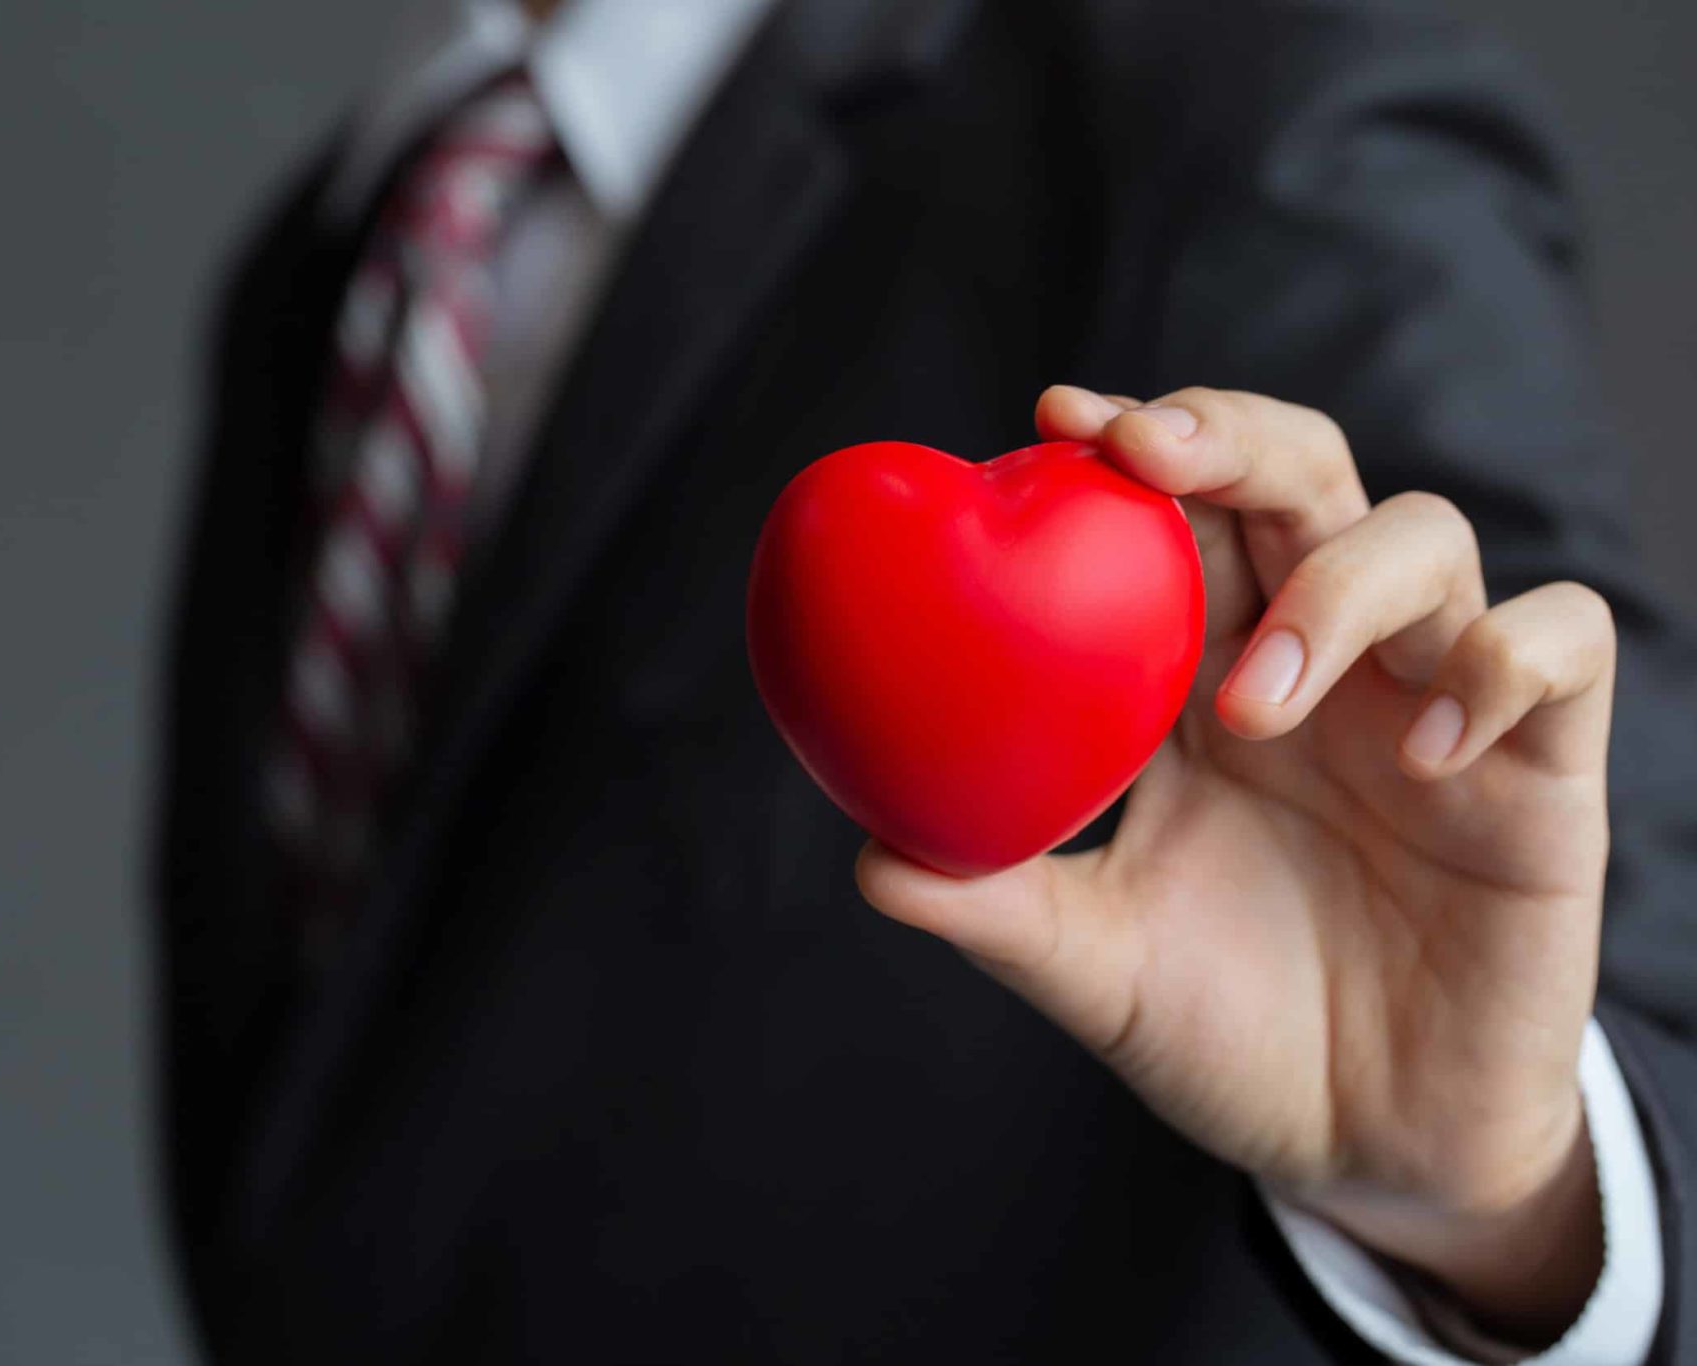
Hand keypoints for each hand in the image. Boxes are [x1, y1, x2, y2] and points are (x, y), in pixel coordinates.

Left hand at [857, 386, 1614, 1340]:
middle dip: (1230, 436)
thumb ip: (1001, 910)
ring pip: (1425, 535)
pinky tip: (1426, 751)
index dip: (1131, 446)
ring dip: (1336, 586)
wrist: (1372, 1146)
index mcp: (1204, 681)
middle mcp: (1319, 663)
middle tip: (1147, 455)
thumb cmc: (1229, 1031)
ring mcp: (1433, 701)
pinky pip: (1564, 646)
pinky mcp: (1542, 768)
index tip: (1055, 418)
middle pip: (1301, 474)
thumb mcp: (1099, 969)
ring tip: (1259, 705)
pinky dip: (1503, 660)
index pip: (1180, 517)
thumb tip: (873, 862)